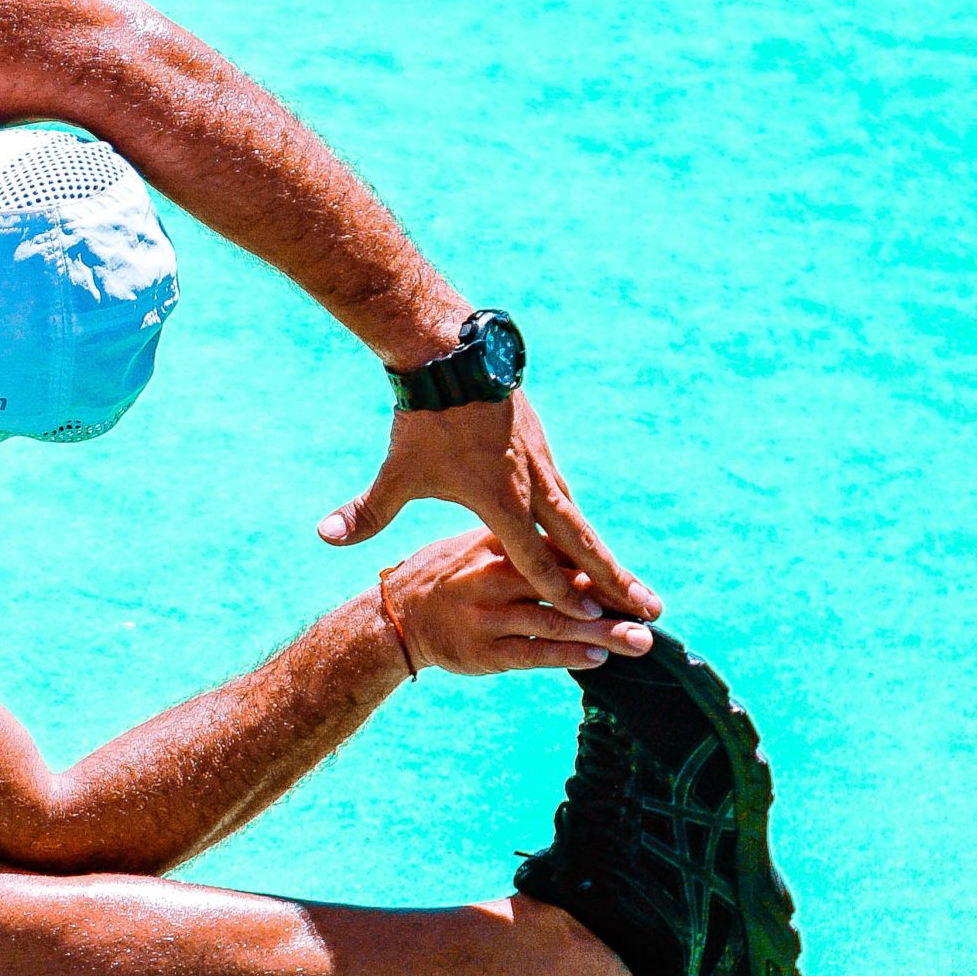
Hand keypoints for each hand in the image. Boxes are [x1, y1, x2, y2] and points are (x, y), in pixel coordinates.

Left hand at [319, 392, 660, 621]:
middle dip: (614, 581)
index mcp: (500, 499)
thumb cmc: (424, 421)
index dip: (560, 590)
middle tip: (652, 609)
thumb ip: (367, 512)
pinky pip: (569, 499)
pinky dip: (585, 527)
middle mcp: (532, 486)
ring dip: (608, 556)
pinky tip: (594, 545)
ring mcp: (543, 466)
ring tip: (636, 586)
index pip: (533, 557)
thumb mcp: (396, 472)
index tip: (591, 618)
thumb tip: (324, 537)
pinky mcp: (542, 451)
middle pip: (580, 544)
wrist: (453, 357)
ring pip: (581, 521)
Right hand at [381, 529, 653, 675]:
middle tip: (654, 614)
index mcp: (494, 543)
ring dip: (602, 634)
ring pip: (554, 623)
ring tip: (640, 642)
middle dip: (612, 603)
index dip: (603, 571)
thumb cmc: (448, 578)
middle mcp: (490, 576)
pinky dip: (566, 657)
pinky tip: (598, 659)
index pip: (558, 556)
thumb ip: (526, 551)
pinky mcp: (480, 650)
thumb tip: (588, 560)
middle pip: (564, 589)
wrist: (394, 617)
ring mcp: (484, 615)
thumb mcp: (478, 547)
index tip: (638, 586)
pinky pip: (530, 654)